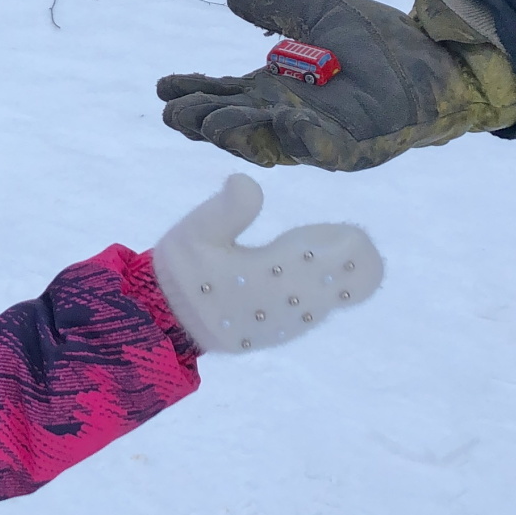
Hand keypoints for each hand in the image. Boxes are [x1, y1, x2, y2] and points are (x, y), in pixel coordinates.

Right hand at [152, 173, 381, 354]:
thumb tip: (248, 182)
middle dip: (350, 262)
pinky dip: (324, 293)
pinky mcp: (278, 333)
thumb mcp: (194, 232)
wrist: (165, 322)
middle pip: (337, 286)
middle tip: (347, 237)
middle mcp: (282, 305)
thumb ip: (226, 209)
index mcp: (264, 276)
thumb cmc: (182, 270)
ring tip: (333, 250)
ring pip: (329, 303)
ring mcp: (283, 323)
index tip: (350, 232)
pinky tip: (317, 275)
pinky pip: (314, 314)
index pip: (320, 262)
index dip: (343, 247)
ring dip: (340, 278)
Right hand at [157, 0, 515, 172]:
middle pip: (237, 129)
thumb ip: (277, 3)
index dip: (193, 94)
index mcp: (275, 93)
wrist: (438, 55)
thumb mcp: (318, 12)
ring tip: (214, 121)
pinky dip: (303, 140)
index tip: (163, 86)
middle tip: (177, 113)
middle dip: (206, 123)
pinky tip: (283, 123)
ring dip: (241, 136)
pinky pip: (326, 150)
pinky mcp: (358, 146)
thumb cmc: (379, 41)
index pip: (224, 97)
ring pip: (271, 146)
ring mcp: (321, 138)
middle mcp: (289, 121)